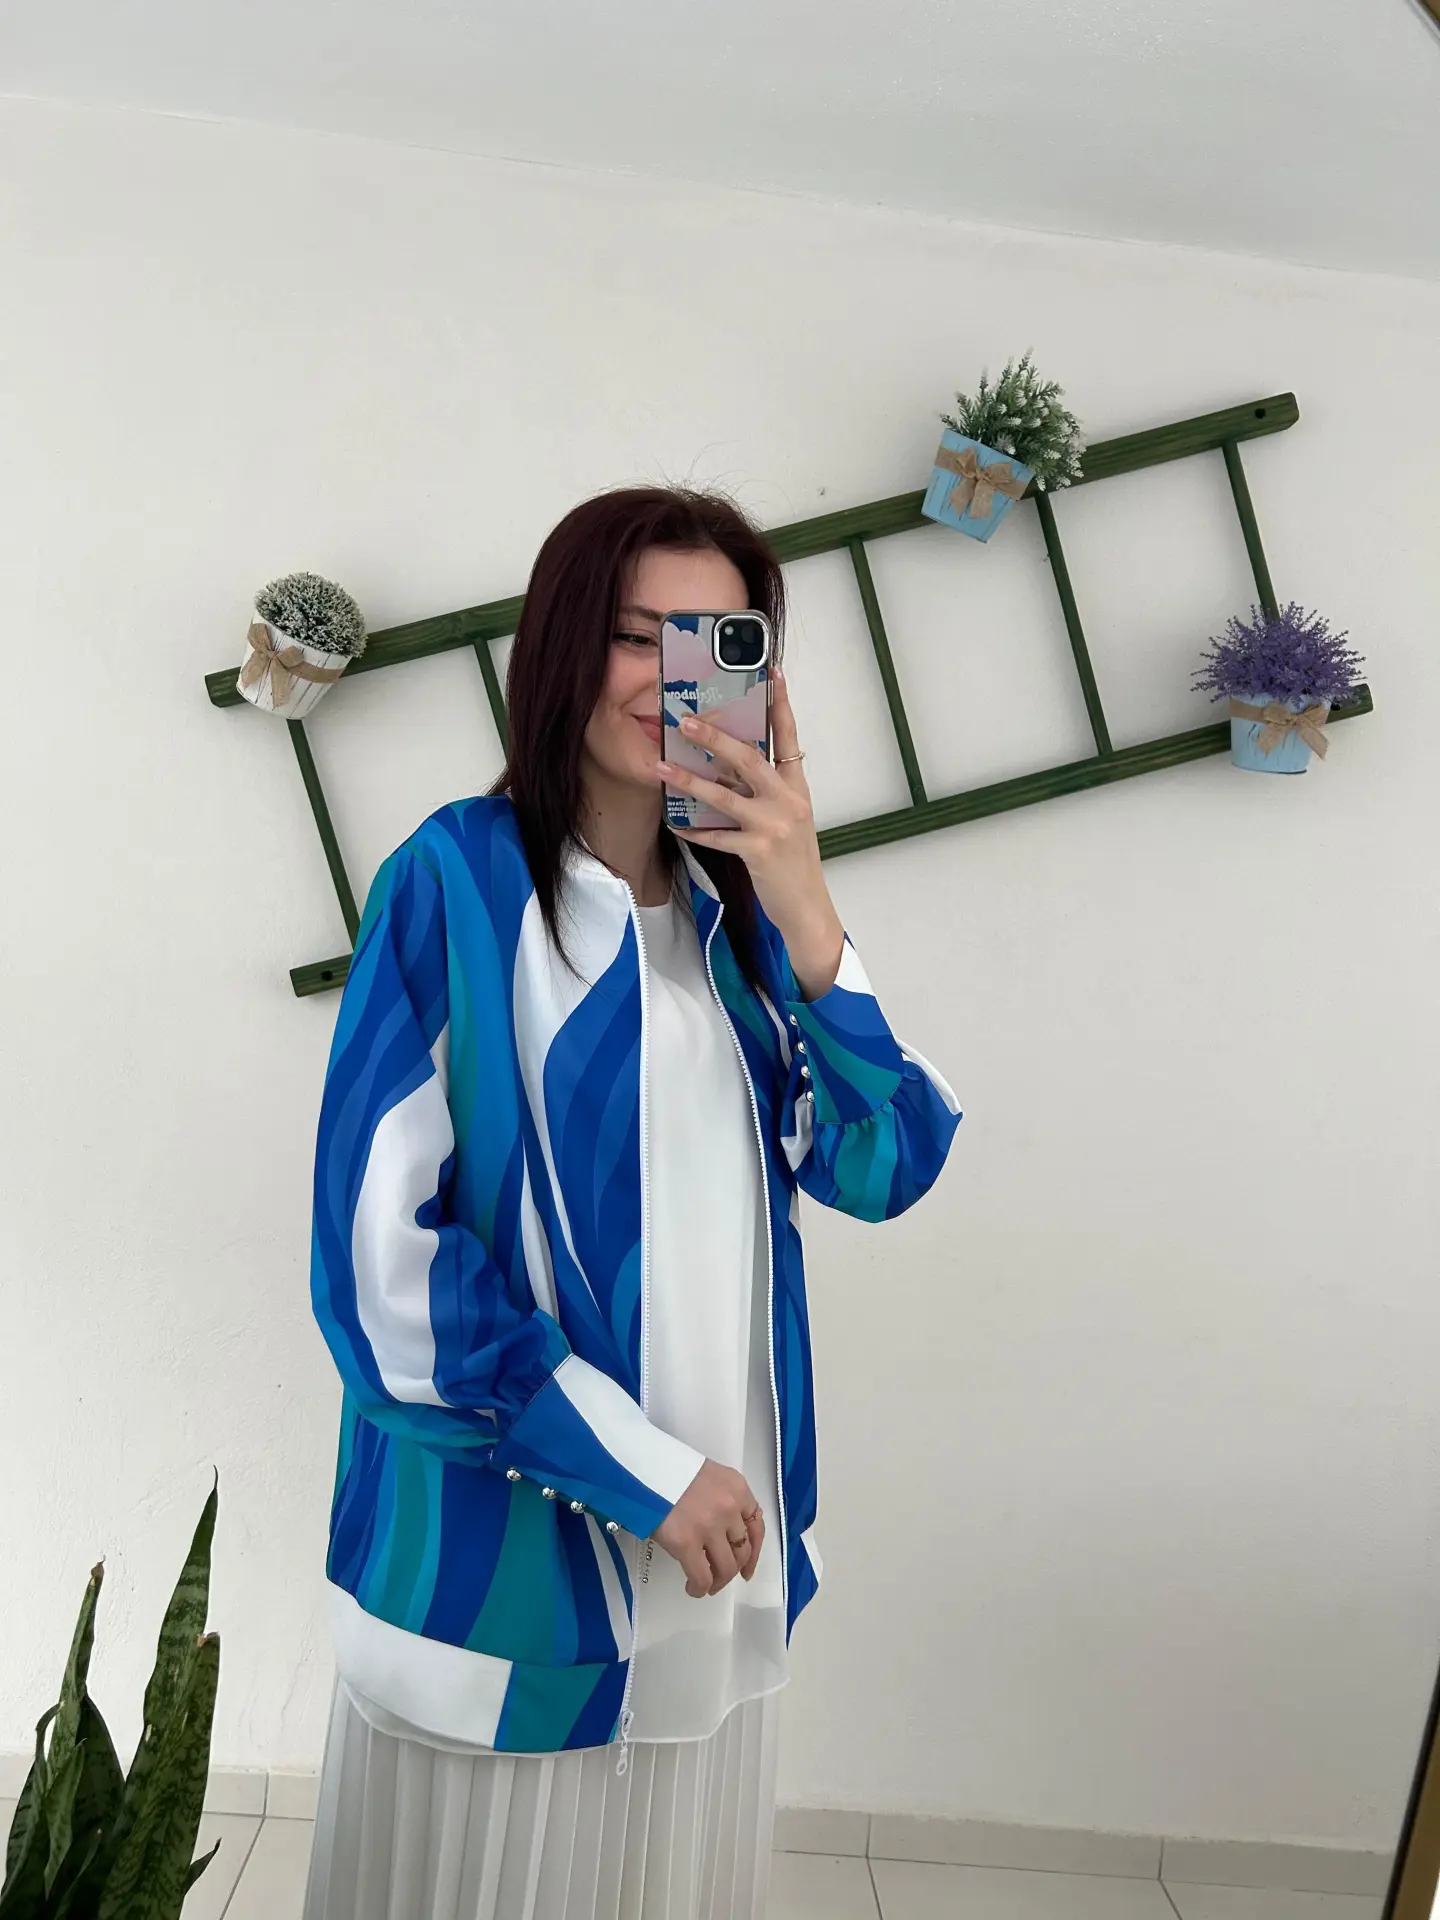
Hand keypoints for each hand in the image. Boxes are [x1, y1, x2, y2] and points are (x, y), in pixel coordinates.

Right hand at [654, 1460, 765, 1597]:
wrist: (645, 1468)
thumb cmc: (672, 1470)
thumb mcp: (710, 1478)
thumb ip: (723, 1501)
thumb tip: (724, 1536)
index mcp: (738, 1489)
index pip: (757, 1527)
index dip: (754, 1554)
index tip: (747, 1570)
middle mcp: (730, 1508)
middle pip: (742, 1551)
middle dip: (732, 1570)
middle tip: (719, 1577)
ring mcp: (710, 1527)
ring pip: (726, 1568)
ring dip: (717, 1582)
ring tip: (706, 1585)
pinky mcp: (687, 1543)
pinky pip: (702, 1577)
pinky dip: (699, 1589)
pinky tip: (692, 1589)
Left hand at [659, 668, 845, 999]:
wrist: (808, 907)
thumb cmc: (794, 862)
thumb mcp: (789, 819)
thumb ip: (766, 791)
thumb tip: (731, 764)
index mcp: (797, 787)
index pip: (789, 737)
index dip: (780, 703)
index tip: (771, 671)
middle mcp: (789, 801)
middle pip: (749, 758)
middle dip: (716, 737)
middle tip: (685, 720)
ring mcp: (774, 826)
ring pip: (725, 795)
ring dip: (689, 780)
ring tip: (662, 767)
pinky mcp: (758, 852)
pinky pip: (716, 835)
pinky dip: (693, 829)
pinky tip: (672, 821)